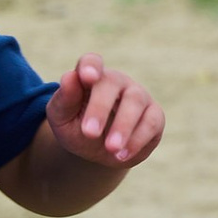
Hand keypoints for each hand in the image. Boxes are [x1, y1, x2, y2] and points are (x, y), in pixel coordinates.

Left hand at [42, 55, 164, 170]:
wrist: (96, 152)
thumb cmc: (76, 128)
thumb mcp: (62, 118)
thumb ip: (64, 99)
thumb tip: (69, 76)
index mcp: (91, 77)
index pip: (91, 62)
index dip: (90, 66)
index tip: (87, 77)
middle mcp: (117, 82)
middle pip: (112, 84)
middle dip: (100, 108)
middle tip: (89, 133)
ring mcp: (139, 96)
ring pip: (136, 102)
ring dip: (123, 126)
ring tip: (110, 149)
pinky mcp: (155, 116)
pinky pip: (151, 123)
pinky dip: (137, 140)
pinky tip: (121, 155)